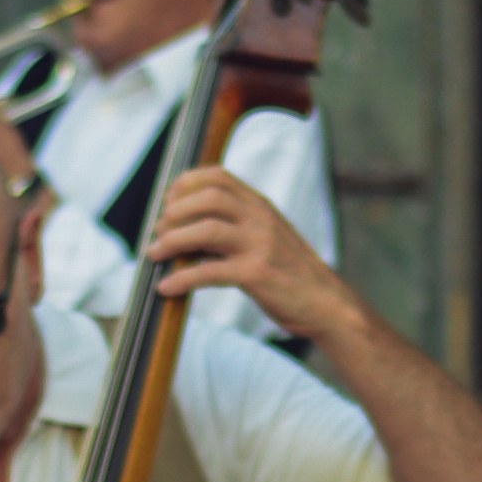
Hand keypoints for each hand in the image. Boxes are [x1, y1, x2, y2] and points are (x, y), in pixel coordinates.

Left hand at [145, 166, 342, 337]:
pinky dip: (182, 279)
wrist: (326, 304)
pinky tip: (166, 287)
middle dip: (175, 212)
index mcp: (260, 206)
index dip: (186, 184)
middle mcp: (260, 219)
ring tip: (154, 254)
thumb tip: (187, 230)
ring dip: (172, 241)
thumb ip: (235, 226)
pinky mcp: (257, 275)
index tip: (167, 202)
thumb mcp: (266, 238)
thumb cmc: (290, 274)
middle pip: (208, 198)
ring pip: (206, 230)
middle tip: (158, 231)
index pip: (218, 176)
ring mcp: (260, 245)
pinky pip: (209, 272)